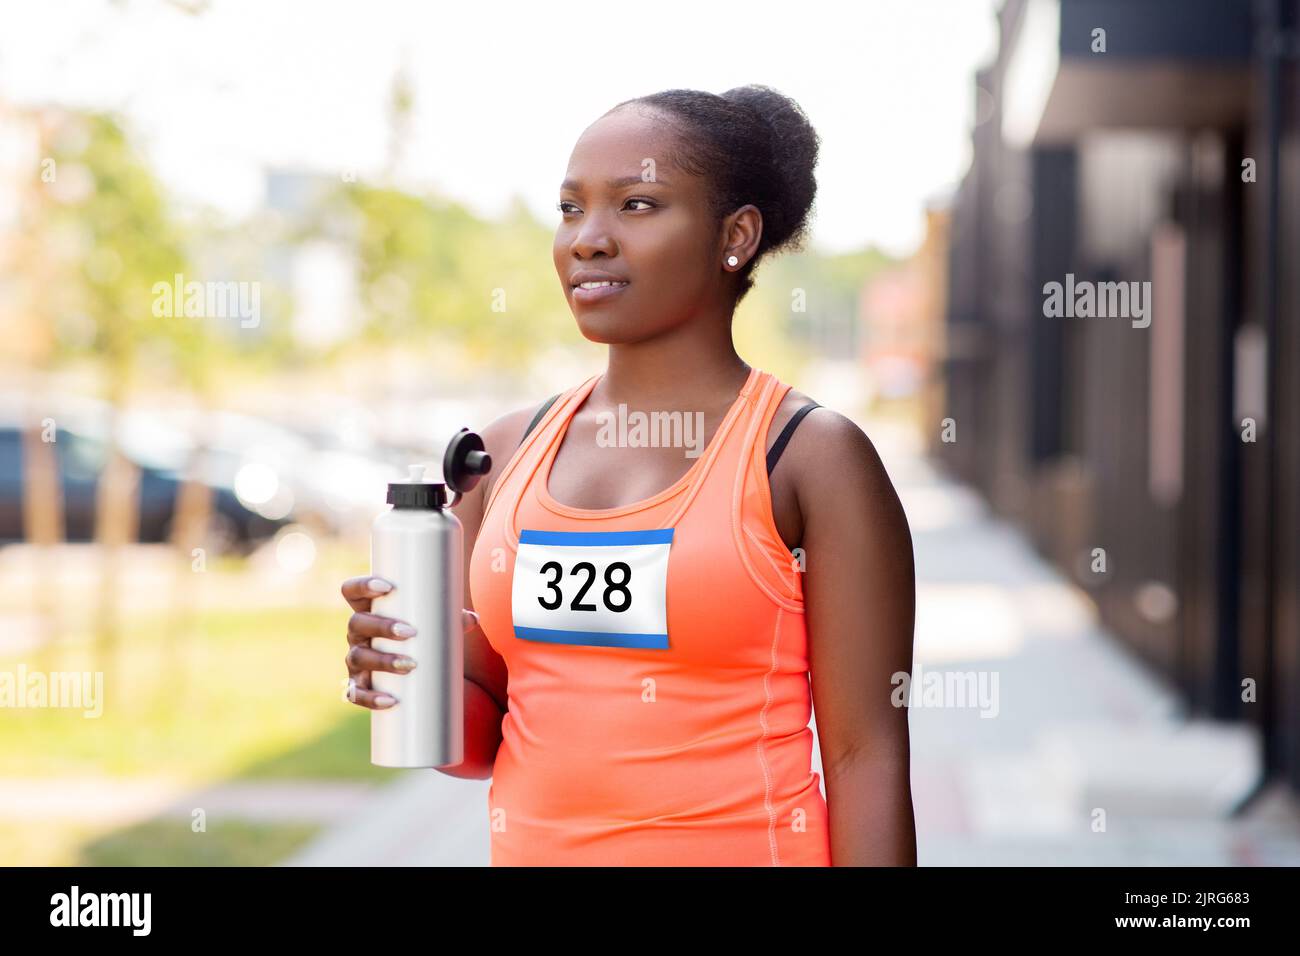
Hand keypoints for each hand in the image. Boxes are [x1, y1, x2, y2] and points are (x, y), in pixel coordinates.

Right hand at [341, 575, 478, 708]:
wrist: (409, 665)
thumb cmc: (420, 632)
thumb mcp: (432, 621)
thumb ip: (451, 617)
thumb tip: (473, 619)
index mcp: (368, 608)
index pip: (351, 590)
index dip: (363, 585)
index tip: (388, 586)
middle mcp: (357, 631)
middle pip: (357, 622)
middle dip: (382, 626)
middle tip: (411, 632)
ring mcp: (355, 657)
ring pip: (358, 656)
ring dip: (383, 661)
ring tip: (410, 664)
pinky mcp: (359, 684)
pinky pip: (356, 693)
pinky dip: (371, 698)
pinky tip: (390, 700)